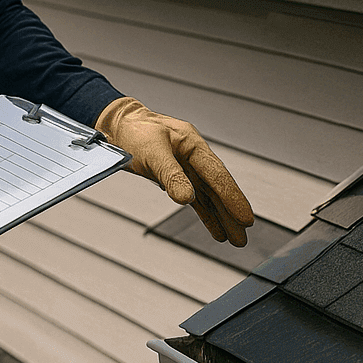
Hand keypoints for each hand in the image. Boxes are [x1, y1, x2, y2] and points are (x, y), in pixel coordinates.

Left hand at [96, 98, 253, 246]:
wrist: (117, 124)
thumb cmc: (134, 130)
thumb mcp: (152, 151)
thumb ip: (170, 174)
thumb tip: (186, 198)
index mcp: (192, 145)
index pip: (217, 175)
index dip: (232, 197)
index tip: (244, 217)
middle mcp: (193, 157)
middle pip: (217, 188)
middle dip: (231, 212)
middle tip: (243, 235)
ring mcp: (185, 167)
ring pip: (208, 196)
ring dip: (222, 217)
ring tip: (235, 239)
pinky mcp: (175, 177)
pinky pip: (196, 198)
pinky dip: (206, 214)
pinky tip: (216, 228)